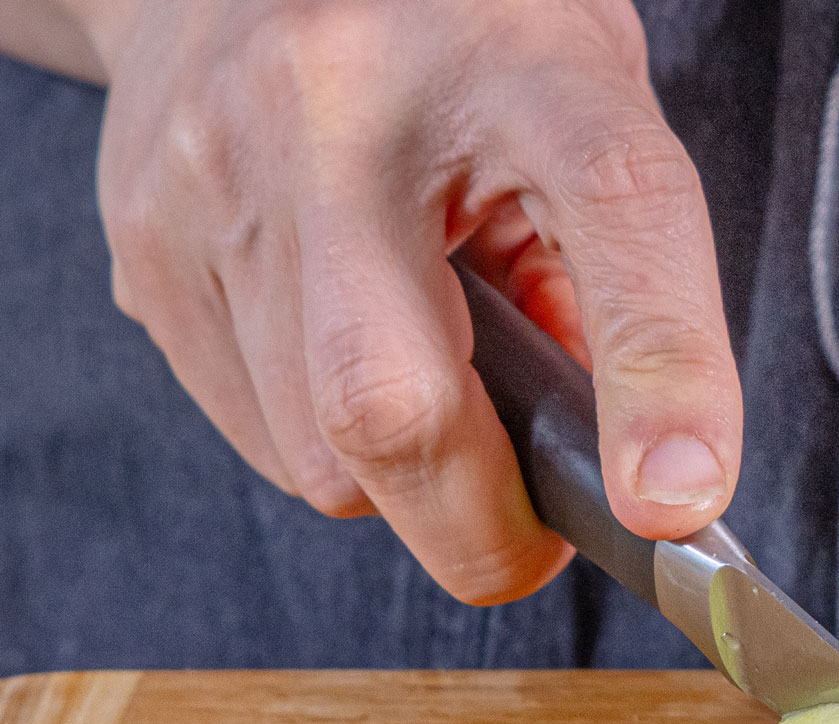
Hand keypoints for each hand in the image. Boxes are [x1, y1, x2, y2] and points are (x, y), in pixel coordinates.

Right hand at [87, 0, 739, 601]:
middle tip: (538, 542)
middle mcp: (342, 105)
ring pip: (319, 457)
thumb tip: (631, 468)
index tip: (675, 502)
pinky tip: (355, 355)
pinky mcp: (146, 241)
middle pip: (393, 405)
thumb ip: (620, 272)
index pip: (617, 212)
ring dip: (405, 483)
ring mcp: (219, 174)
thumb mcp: (585, 111)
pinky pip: (258, 435)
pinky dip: (332, 446)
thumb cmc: (461, 46)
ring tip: (444, 389)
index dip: (663, 375)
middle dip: (482, 530)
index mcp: (515, 60)